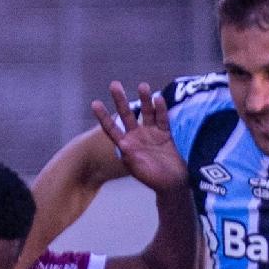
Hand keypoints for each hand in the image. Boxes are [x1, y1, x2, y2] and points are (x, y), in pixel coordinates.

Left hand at [90, 81, 185, 195]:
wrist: (174, 184)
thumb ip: (131, 156)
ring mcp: (152, 133)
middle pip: (127, 114)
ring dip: (144, 99)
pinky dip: (161, 109)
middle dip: (120, 100)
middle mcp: (137, 136)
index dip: (103, 117)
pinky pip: (163, 118)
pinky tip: (158, 98)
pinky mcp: (166, 133)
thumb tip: (123, 142)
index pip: (112, 128)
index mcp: (126, 146)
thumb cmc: (154, 180)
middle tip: (114, 84)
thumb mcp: (140, 169)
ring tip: (142, 86)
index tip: (95, 103)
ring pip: (146, 112)